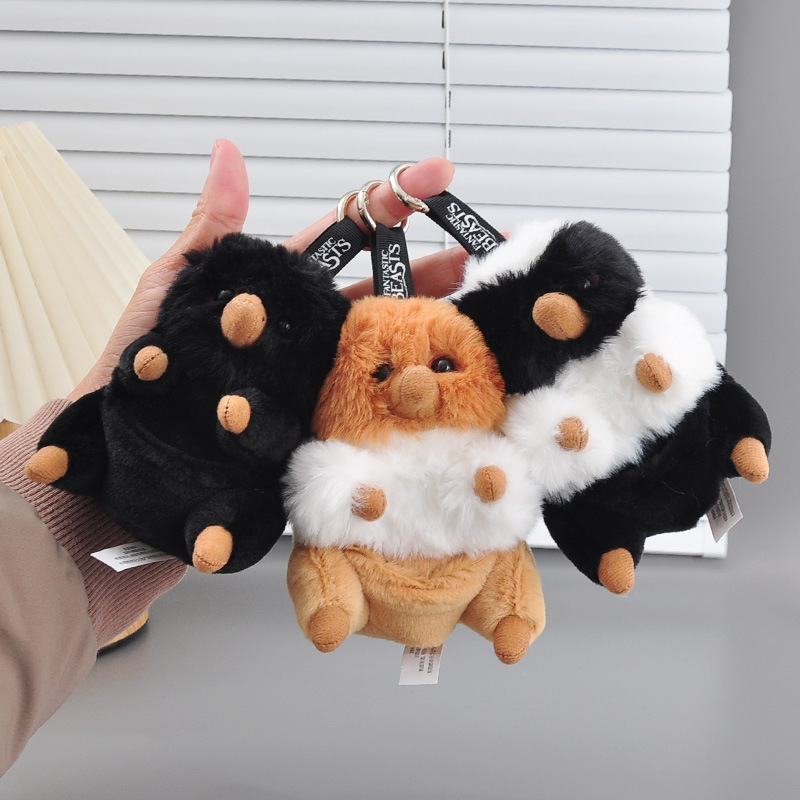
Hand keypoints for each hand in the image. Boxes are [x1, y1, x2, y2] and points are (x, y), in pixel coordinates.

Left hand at [68, 141, 466, 400]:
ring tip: (483, 314)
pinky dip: (409, 394)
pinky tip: (447, 382)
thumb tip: (227, 151)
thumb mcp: (174, 288)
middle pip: (384, 290)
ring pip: (388, 346)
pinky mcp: (320, 423)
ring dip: (437, 327)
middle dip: (436, 267)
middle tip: (486, 253)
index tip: (437, 174)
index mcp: (283, 288)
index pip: (347, 236)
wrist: (126, 450)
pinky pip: (370, 405)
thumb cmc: (140, 364)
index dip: (391, 202)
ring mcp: (319, 376)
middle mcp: (310, 331)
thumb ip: (213, 230)